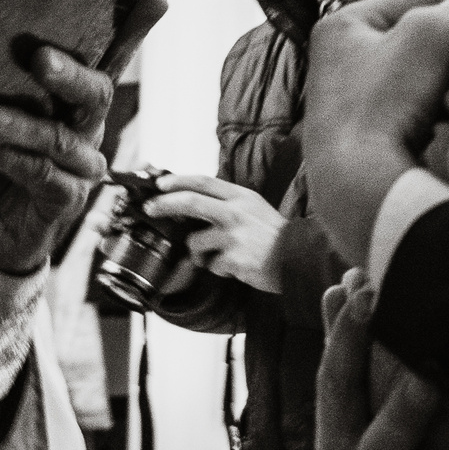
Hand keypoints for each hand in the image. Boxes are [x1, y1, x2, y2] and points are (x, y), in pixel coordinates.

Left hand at [0, 45, 113, 273]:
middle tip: (38, 58)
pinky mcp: (67, 200)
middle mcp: (87, 127)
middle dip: (68, 74)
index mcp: (73, 99)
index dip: (136, 28)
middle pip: (94, 93)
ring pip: (62, 139)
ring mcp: (83, 166)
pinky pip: (45, 176)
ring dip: (23, 126)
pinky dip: (14, 160)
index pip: (107, 58)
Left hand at [146, 173, 287, 292]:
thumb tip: (192, 203)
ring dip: (198, 253)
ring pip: (195, 242)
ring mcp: (234, 237)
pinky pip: (211, 265)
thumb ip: (226, 203)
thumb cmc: (272, 234)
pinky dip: (217, 268)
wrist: (297, 258)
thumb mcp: (252, 207)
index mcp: (240, 197)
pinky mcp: (234, 260)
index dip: (178, 181)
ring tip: (217, 256)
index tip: (160, 184)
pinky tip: (235, 266)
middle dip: (164, 204)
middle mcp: (236, 213)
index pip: (203, 182)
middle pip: (191, 203)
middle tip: (150, 208)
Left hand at [303, 0, 448, 258]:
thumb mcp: (429, 37)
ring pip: (424, 75)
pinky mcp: (371, 140)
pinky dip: (448, 106)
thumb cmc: (384, 99)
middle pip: (421, 37)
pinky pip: (421, 110)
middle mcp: (342, 60)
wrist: (359, 186)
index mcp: (344, 25)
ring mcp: (354, 103)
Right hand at [313, 279, 448, 449]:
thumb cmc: (372, 443)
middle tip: (432, 377)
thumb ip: (346, 345)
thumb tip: (345, 280)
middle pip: (384, 449)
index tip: (370, 291)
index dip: (346, 339)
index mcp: (336, 441)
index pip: (336, 385)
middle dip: (406, 413)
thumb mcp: (352, 404)